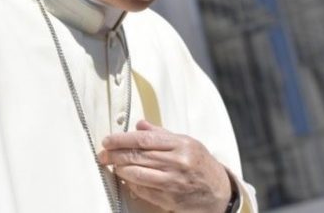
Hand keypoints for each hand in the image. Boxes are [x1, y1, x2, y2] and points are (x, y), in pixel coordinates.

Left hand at [98, 120, 232, 212]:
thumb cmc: (201, 163)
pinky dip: (131, 184)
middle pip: (138, 156)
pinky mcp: (171, 199)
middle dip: (115, 154)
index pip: (144, 140)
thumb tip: (139, 124)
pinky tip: (126, 179)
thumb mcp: (186, 142)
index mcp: (181, 144)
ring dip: (121, 169)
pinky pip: (144, 191)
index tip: (108, 140)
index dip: (121, 140)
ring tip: (112, 165)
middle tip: (103, 154)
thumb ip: (161, 133)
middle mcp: (178, 162)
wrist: (219, 191)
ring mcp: (174, 182)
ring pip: (138, 174)